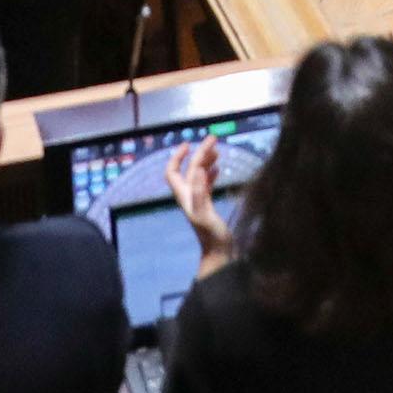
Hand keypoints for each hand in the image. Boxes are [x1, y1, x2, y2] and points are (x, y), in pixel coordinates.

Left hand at [169, 134, 234, 259]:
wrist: (218, 253)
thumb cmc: (212, 236)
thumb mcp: (205, 214)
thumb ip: (201, 193)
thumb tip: (198, 169)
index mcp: (185, 196)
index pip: (173, 172)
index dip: (177, 156)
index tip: (189, 143)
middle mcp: (188, 196)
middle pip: (189, 169)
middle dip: (199, 153)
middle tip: (213, 139)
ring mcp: (197, 200)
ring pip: (198, 175)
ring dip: (206, 161)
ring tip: (218, 151)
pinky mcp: (207, 204)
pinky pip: (206, 184)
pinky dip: (211, 173)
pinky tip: (219, 168)